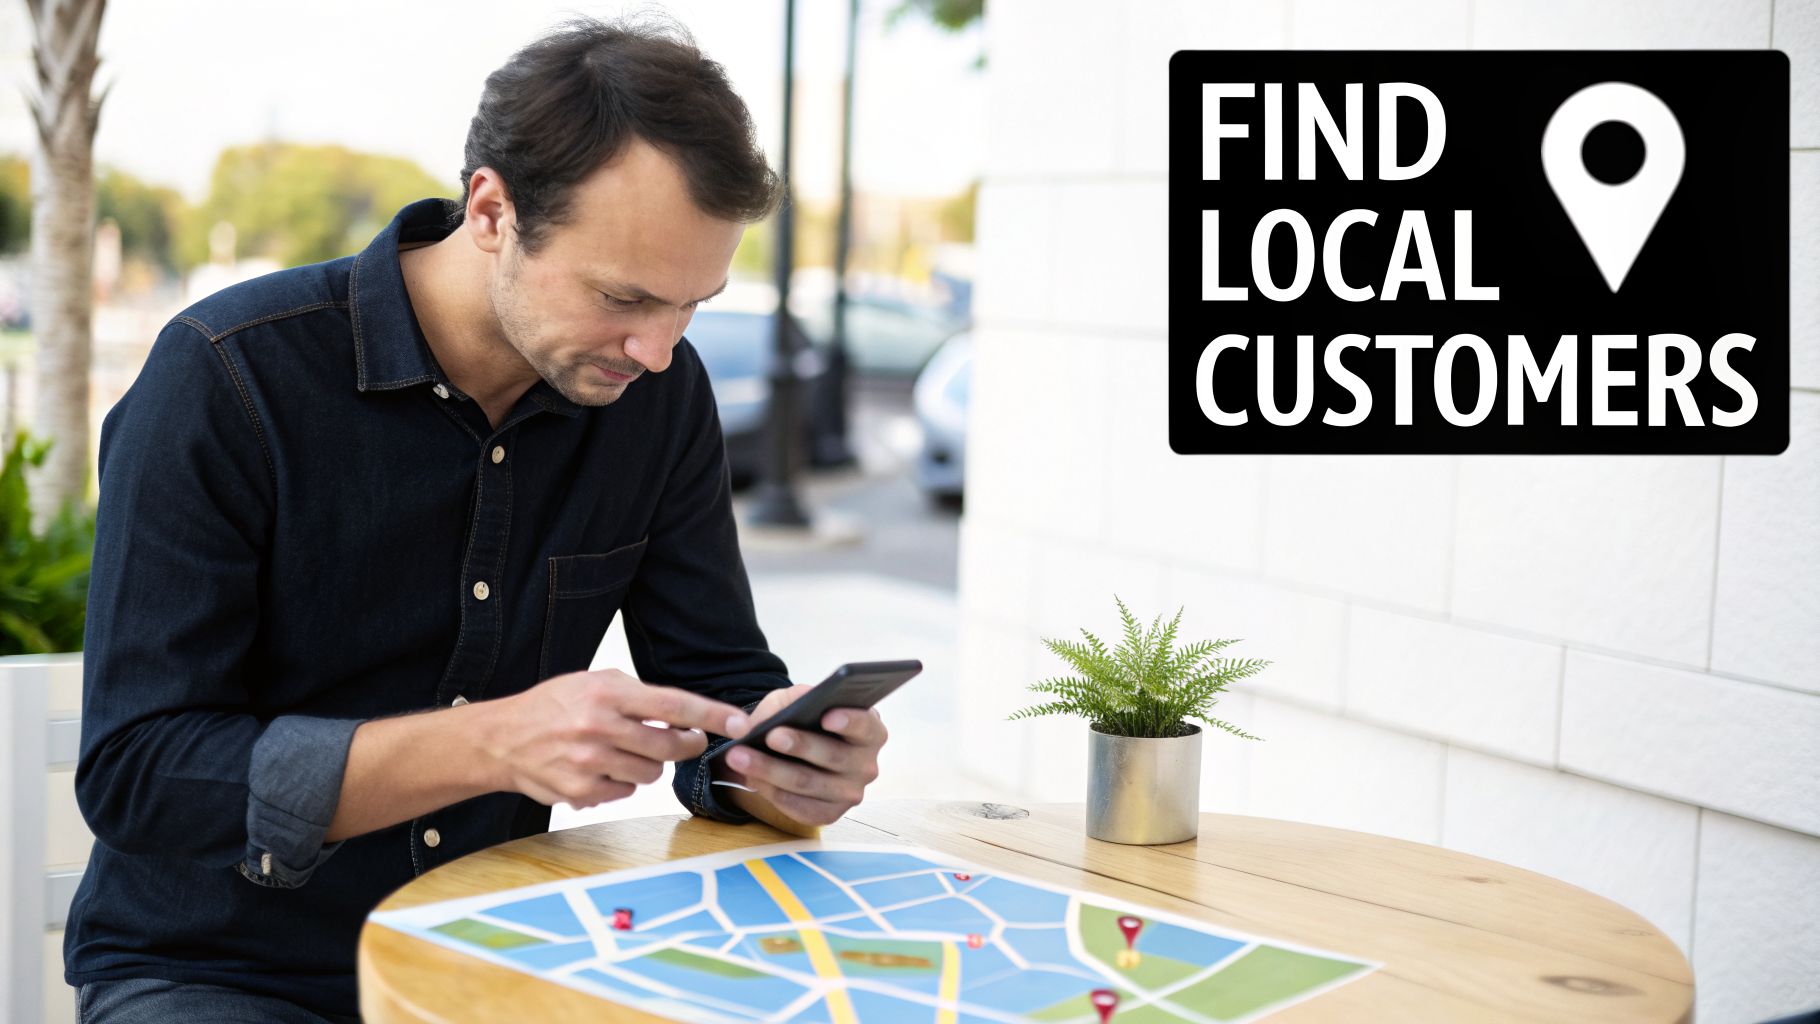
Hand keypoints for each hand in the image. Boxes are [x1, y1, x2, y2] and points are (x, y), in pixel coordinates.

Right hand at [482, 668, 748, 808]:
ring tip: (624, 750)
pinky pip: (625, 793)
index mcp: (608, 692)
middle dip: (685, 745)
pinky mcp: (581, 791)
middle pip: (670, 747)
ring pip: (651, 774)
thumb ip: (639, 697)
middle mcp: (600, 726)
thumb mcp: (595, 683)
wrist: (502, 739)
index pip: (674, 704)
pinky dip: (621, 782)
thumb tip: (687, 718)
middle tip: (684, 740)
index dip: (712, 714)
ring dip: (648, 765)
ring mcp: (590, 762)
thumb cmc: (556, 705)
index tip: (740, 723)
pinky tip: (599, 768)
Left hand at [717, 685, 887, 827]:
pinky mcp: (830, 814)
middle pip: (833, 757)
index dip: (849, 721)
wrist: (800, 751)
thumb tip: (751, 722)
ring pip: (808, 783)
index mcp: (870, 731)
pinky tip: (751, 778)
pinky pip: (800, 807)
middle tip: (771, 735)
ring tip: (740, 756)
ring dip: (771, 769)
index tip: (826, 716)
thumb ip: (780, 705)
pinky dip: (772, 792)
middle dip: (799, 745)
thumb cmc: (804, 720)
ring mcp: (850, 793)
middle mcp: (866, 765)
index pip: (866, 726)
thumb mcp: (793, 702)